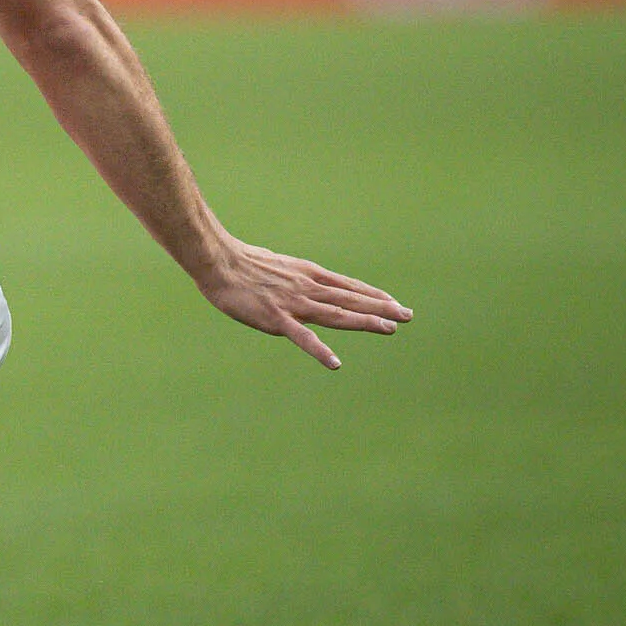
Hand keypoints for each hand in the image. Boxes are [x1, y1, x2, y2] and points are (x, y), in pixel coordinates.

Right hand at [197, 239, 410, 369]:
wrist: (218, 261)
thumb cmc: (241, 262)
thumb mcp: (277, 265)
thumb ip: (293, 278)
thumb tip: (300, 281)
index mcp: (307, 274)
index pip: (347, 286)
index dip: (372, 295)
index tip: (393, 302)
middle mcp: (307, 288)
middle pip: (351, 299)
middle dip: (381, 307)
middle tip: (408, 315)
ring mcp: (294, 303)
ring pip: (336, 314)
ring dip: (365, 321)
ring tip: (390, 329)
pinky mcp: (276, 319)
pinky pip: (302, 338)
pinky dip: (320, 351)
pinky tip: (335, 363)